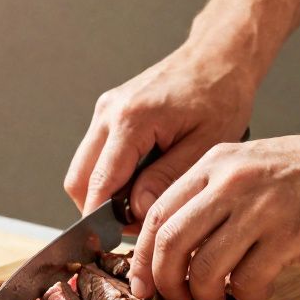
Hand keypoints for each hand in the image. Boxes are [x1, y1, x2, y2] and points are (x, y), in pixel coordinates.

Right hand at [64, 45, 255, 223]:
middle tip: (134, 226)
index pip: (98, 184)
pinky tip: (141, 182)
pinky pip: (95, 156)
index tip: (117, 242)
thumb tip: (135, 211)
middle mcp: (109, 113)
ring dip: (104, 194)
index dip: (103, 221)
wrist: (219, 56)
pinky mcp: (109, 112)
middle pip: (78, 181)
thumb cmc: (221, 95)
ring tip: (141, 204)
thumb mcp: (204, 146)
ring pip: (82, 170)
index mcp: (131, 120)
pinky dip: (110, 177)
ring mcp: (105, 111)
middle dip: (99, 211)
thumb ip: (166, 180)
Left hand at [128, 125, 299, 299]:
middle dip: (164, 284)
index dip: (142, 258)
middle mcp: (231, 182)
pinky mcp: (290, 235)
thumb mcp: (253, 167)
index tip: (145, 284)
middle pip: (169, 245)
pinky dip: (245, 296)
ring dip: (204, 296)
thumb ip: (214, 197)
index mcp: (215, 163)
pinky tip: (257, 288)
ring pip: (203, 269)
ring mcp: (260, 208)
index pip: (156, 215)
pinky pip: (247, 282)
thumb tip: (177, 248)